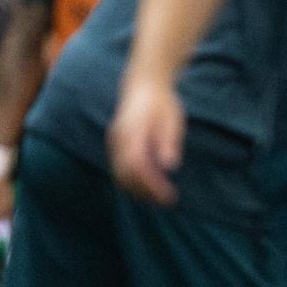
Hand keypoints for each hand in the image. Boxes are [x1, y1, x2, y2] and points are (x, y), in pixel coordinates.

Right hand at [109, 76, 183, 205]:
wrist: (143, 84)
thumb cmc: (162, 102)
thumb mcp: (172, 120)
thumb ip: (169, 142)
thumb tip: (170, 166)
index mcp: (132, 132)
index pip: (137, 165)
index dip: (151, 184)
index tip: (168, 195)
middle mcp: (118, 139)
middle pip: (125, 174)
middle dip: (144, 192)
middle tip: (166, 201)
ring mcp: (114, 142)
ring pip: (119, 174)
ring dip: (137, 189)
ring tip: (158, 198)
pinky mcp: (115, 145)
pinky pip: (119, 169)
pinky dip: (132, 181)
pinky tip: (149, 186)